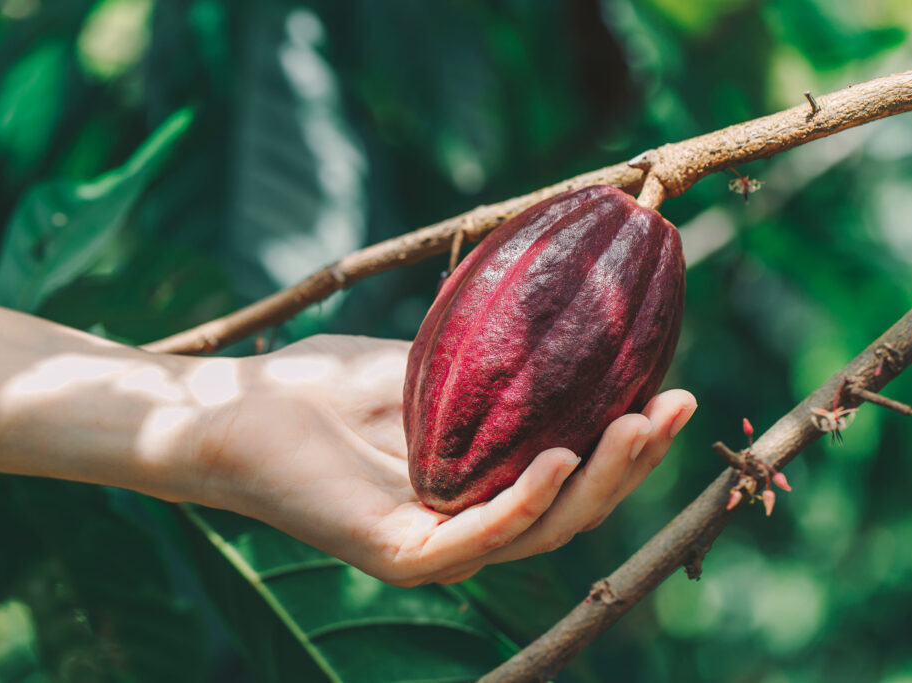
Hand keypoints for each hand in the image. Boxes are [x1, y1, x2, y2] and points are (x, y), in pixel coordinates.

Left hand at [191, 334, 696, 586]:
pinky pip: (478, 537)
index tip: (671, 386)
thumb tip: (566, 320)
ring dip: (598, 481)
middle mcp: (466, 525)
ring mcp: (434, 547)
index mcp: (478, 486)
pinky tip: (561, 458)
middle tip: (676, 405)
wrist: (235, 406)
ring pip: (540, 529)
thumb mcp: (428, 366)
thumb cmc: (321, 387)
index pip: (570, 476)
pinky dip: (527, 503)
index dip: (626, 442)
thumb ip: (493, 365)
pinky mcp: (397, 555)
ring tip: (639, 425)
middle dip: (631, 462)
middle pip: (571, 508)